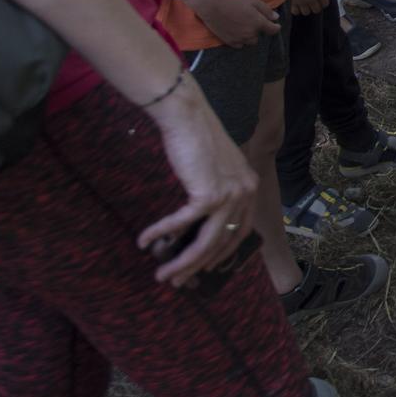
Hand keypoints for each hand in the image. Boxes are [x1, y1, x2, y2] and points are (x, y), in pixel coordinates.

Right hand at [136, 80, 258, 286]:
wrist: (187, 115)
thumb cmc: (196, 140)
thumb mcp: (215, 169)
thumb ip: (216, 193)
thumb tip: (198, 225)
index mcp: (250, 188)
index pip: (240, 233)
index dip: (221, 255)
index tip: (203, 269)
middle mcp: (245, 193)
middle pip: (222, 243)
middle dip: (198, 267)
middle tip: (177, 280)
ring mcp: (230, 195)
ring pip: (205, 242)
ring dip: (181, 262)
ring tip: (162, 274)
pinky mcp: (208, 194)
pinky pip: (182, 223)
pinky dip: (162, 234)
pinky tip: (145, 241)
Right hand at [182, 0, 278, 46]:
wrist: (211, 4)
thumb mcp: (253, 1)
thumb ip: (266, 10)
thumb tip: (276, 18)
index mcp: (258, 23)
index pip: (272, 30)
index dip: (276, 27)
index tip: (276, 25)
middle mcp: (250, 33)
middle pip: (259, 37)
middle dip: (258, 30)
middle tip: (253, 22)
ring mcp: (239, 38)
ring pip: (249, 42)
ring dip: (250, 36)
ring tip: (245, 28)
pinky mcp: (228, 41)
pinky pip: (239, 45)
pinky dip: (241, 41)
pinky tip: (237, 33)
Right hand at [288, 0, 331, 16]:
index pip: (325, 4)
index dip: (324, 3)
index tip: (321, 0)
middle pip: (316, 10)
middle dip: (316, 7)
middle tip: (313, 3)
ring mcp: (302, 1)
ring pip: (306, 12)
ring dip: (306, 9)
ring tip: (305, 4)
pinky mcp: (293, 2)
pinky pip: (295, 11)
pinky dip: (296, 10)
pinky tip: (297, 5)